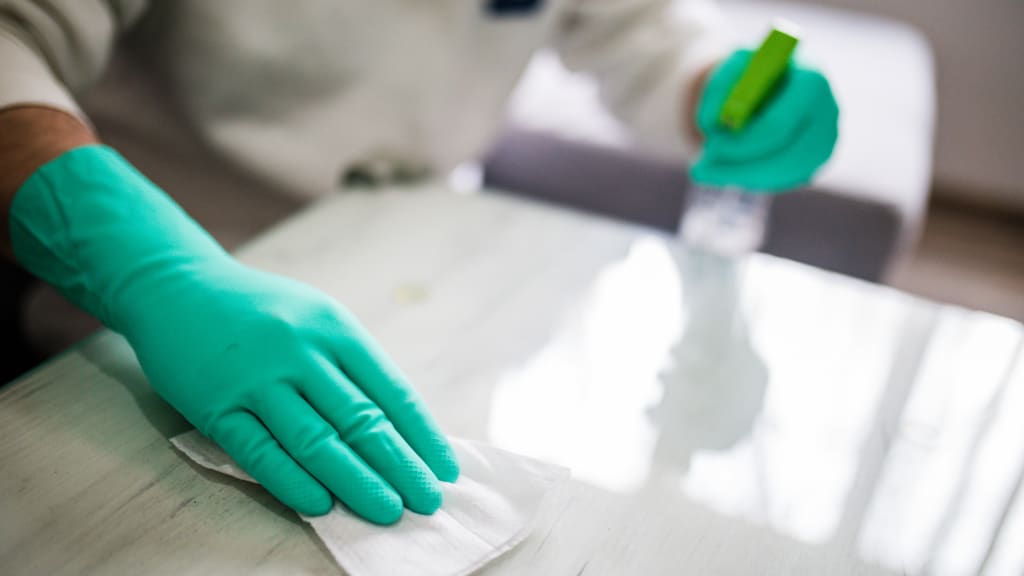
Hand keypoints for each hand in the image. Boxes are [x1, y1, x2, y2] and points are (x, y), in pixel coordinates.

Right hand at [128, 261, 458, 522]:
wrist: (177, 286)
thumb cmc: (260, 311)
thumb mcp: (316, 318)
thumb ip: (350, 366)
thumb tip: (396, 427)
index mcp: (335, 329)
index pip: (391, 391)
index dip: (422, 435)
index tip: (444, 470)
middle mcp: (301, 351)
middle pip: (359, 420)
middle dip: (399, 466)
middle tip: (426, 503)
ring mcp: (257, 379)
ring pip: (315, 440)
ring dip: (355, 480)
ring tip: (386, 511)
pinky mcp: (215, 404)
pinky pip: (258, 450)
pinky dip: (291, 480)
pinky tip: (320, 504)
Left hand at [691, 49, 838, 190]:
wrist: (775, 79)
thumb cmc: (753, 70)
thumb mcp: (731, 67)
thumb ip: (720, 88)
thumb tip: (711, 124)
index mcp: (812, 80)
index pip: (777, 126)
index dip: (740, 143)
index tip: (709, 145)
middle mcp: (828, 114)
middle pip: (785, 158)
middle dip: (738, 167)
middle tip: (699, 170)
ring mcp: (825, 141)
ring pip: (780, 174)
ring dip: (738, 174)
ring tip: (706, 167)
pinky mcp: (815, 162)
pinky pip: (782, 181)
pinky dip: (749, 177)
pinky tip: (728, 168)